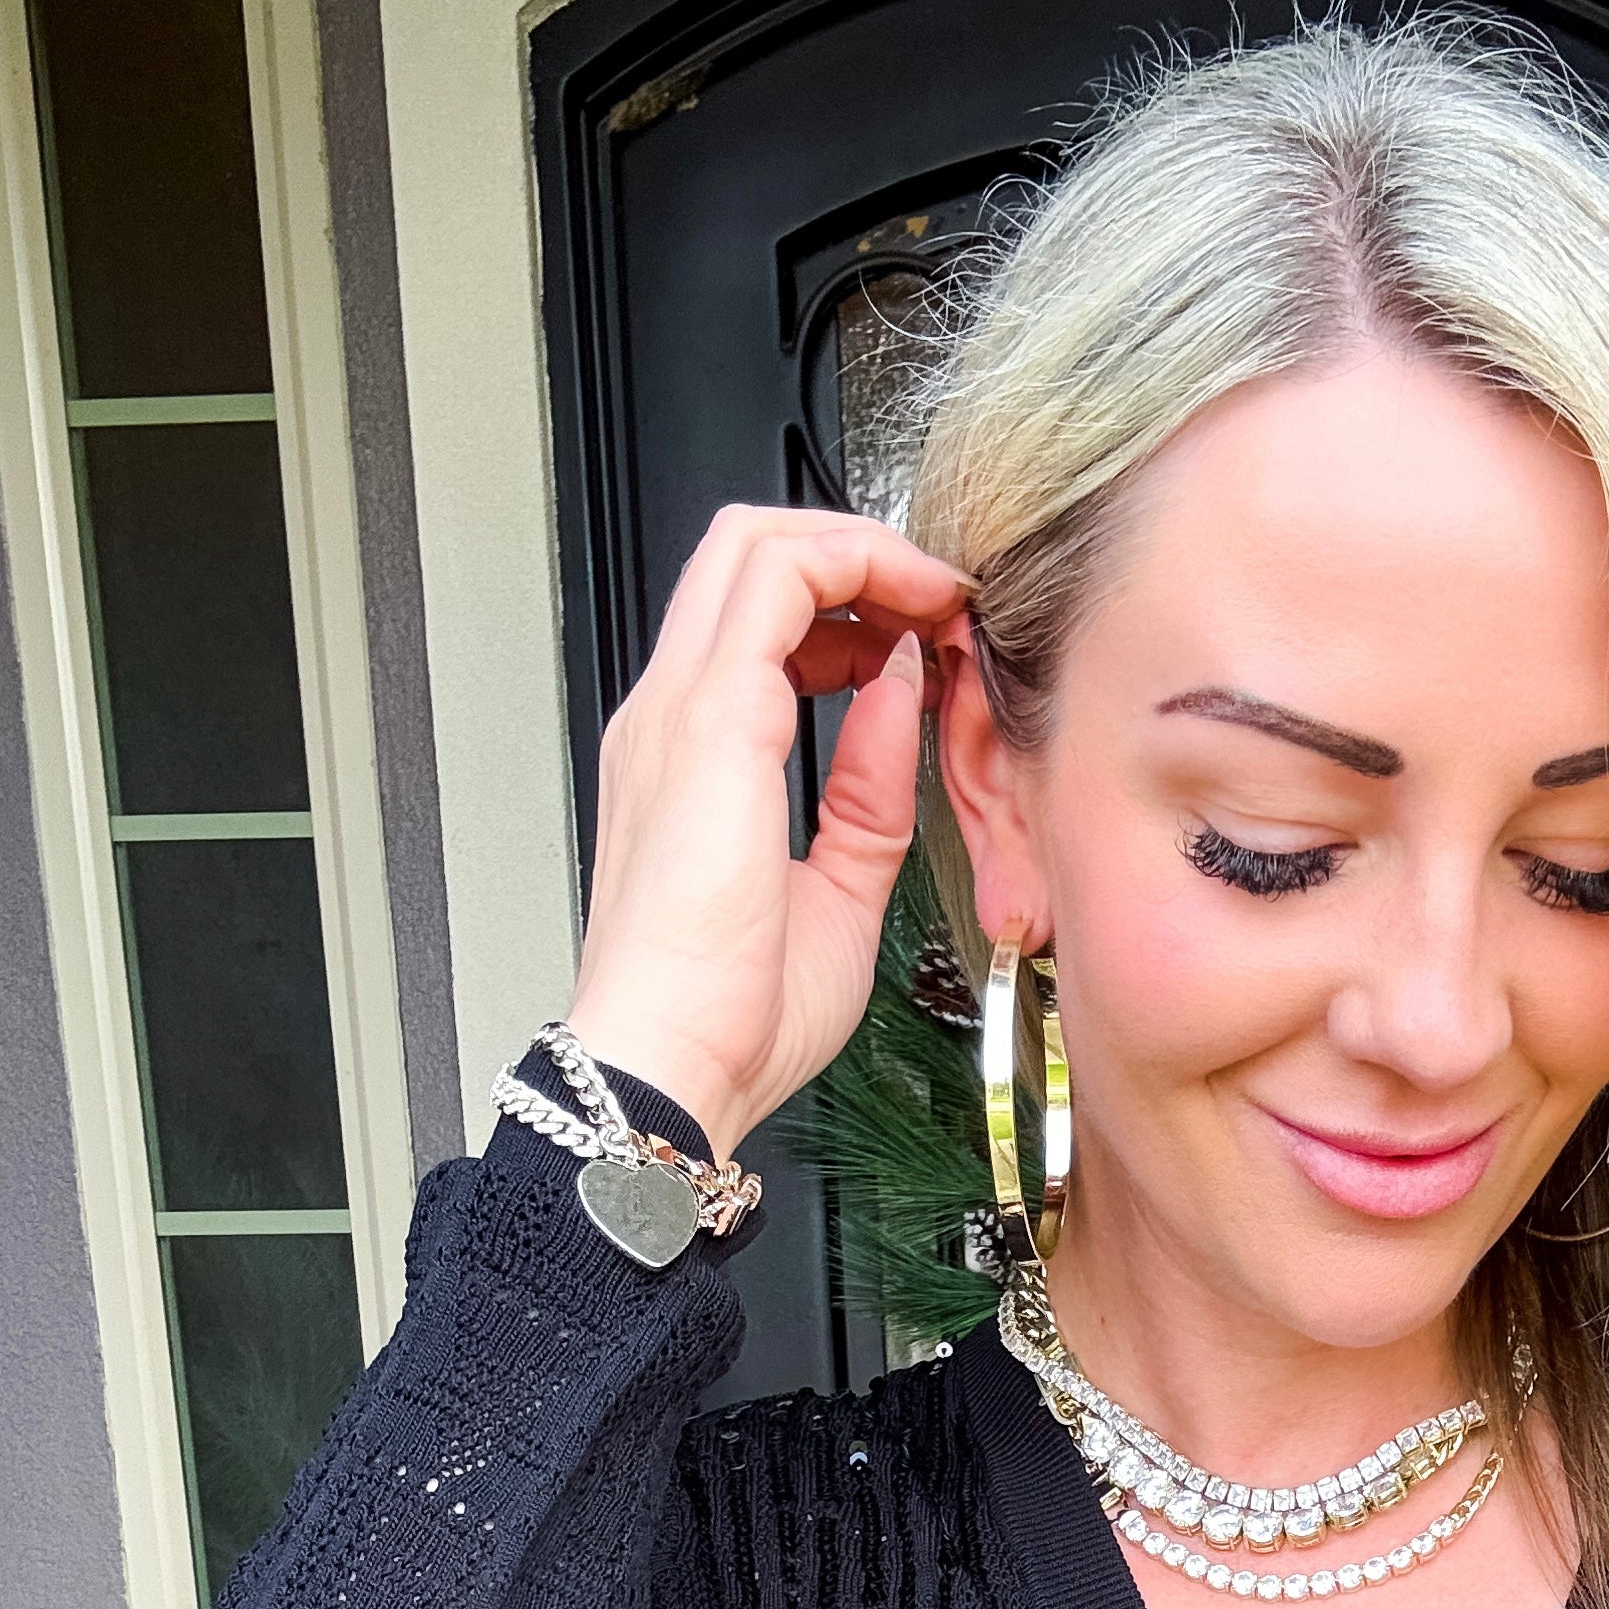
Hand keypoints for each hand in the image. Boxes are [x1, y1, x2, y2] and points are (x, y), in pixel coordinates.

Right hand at [564, 504, 970, 1160]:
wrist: (673, 1066)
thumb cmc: (732, 1016)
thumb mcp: (840, 890)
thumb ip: (867, 791)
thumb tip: (896, 702)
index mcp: (694, 758)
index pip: (759, 619)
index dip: (849, 602)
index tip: (922, 638)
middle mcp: (673, 715)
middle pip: (749, 552)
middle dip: (855, 550)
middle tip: (936, 597)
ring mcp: (681, 707)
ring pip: (757, 543)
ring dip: (860, 548)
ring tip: (933, 595)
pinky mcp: (710, 717)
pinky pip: (780, 583)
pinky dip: (856, 572)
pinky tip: (916, 619)